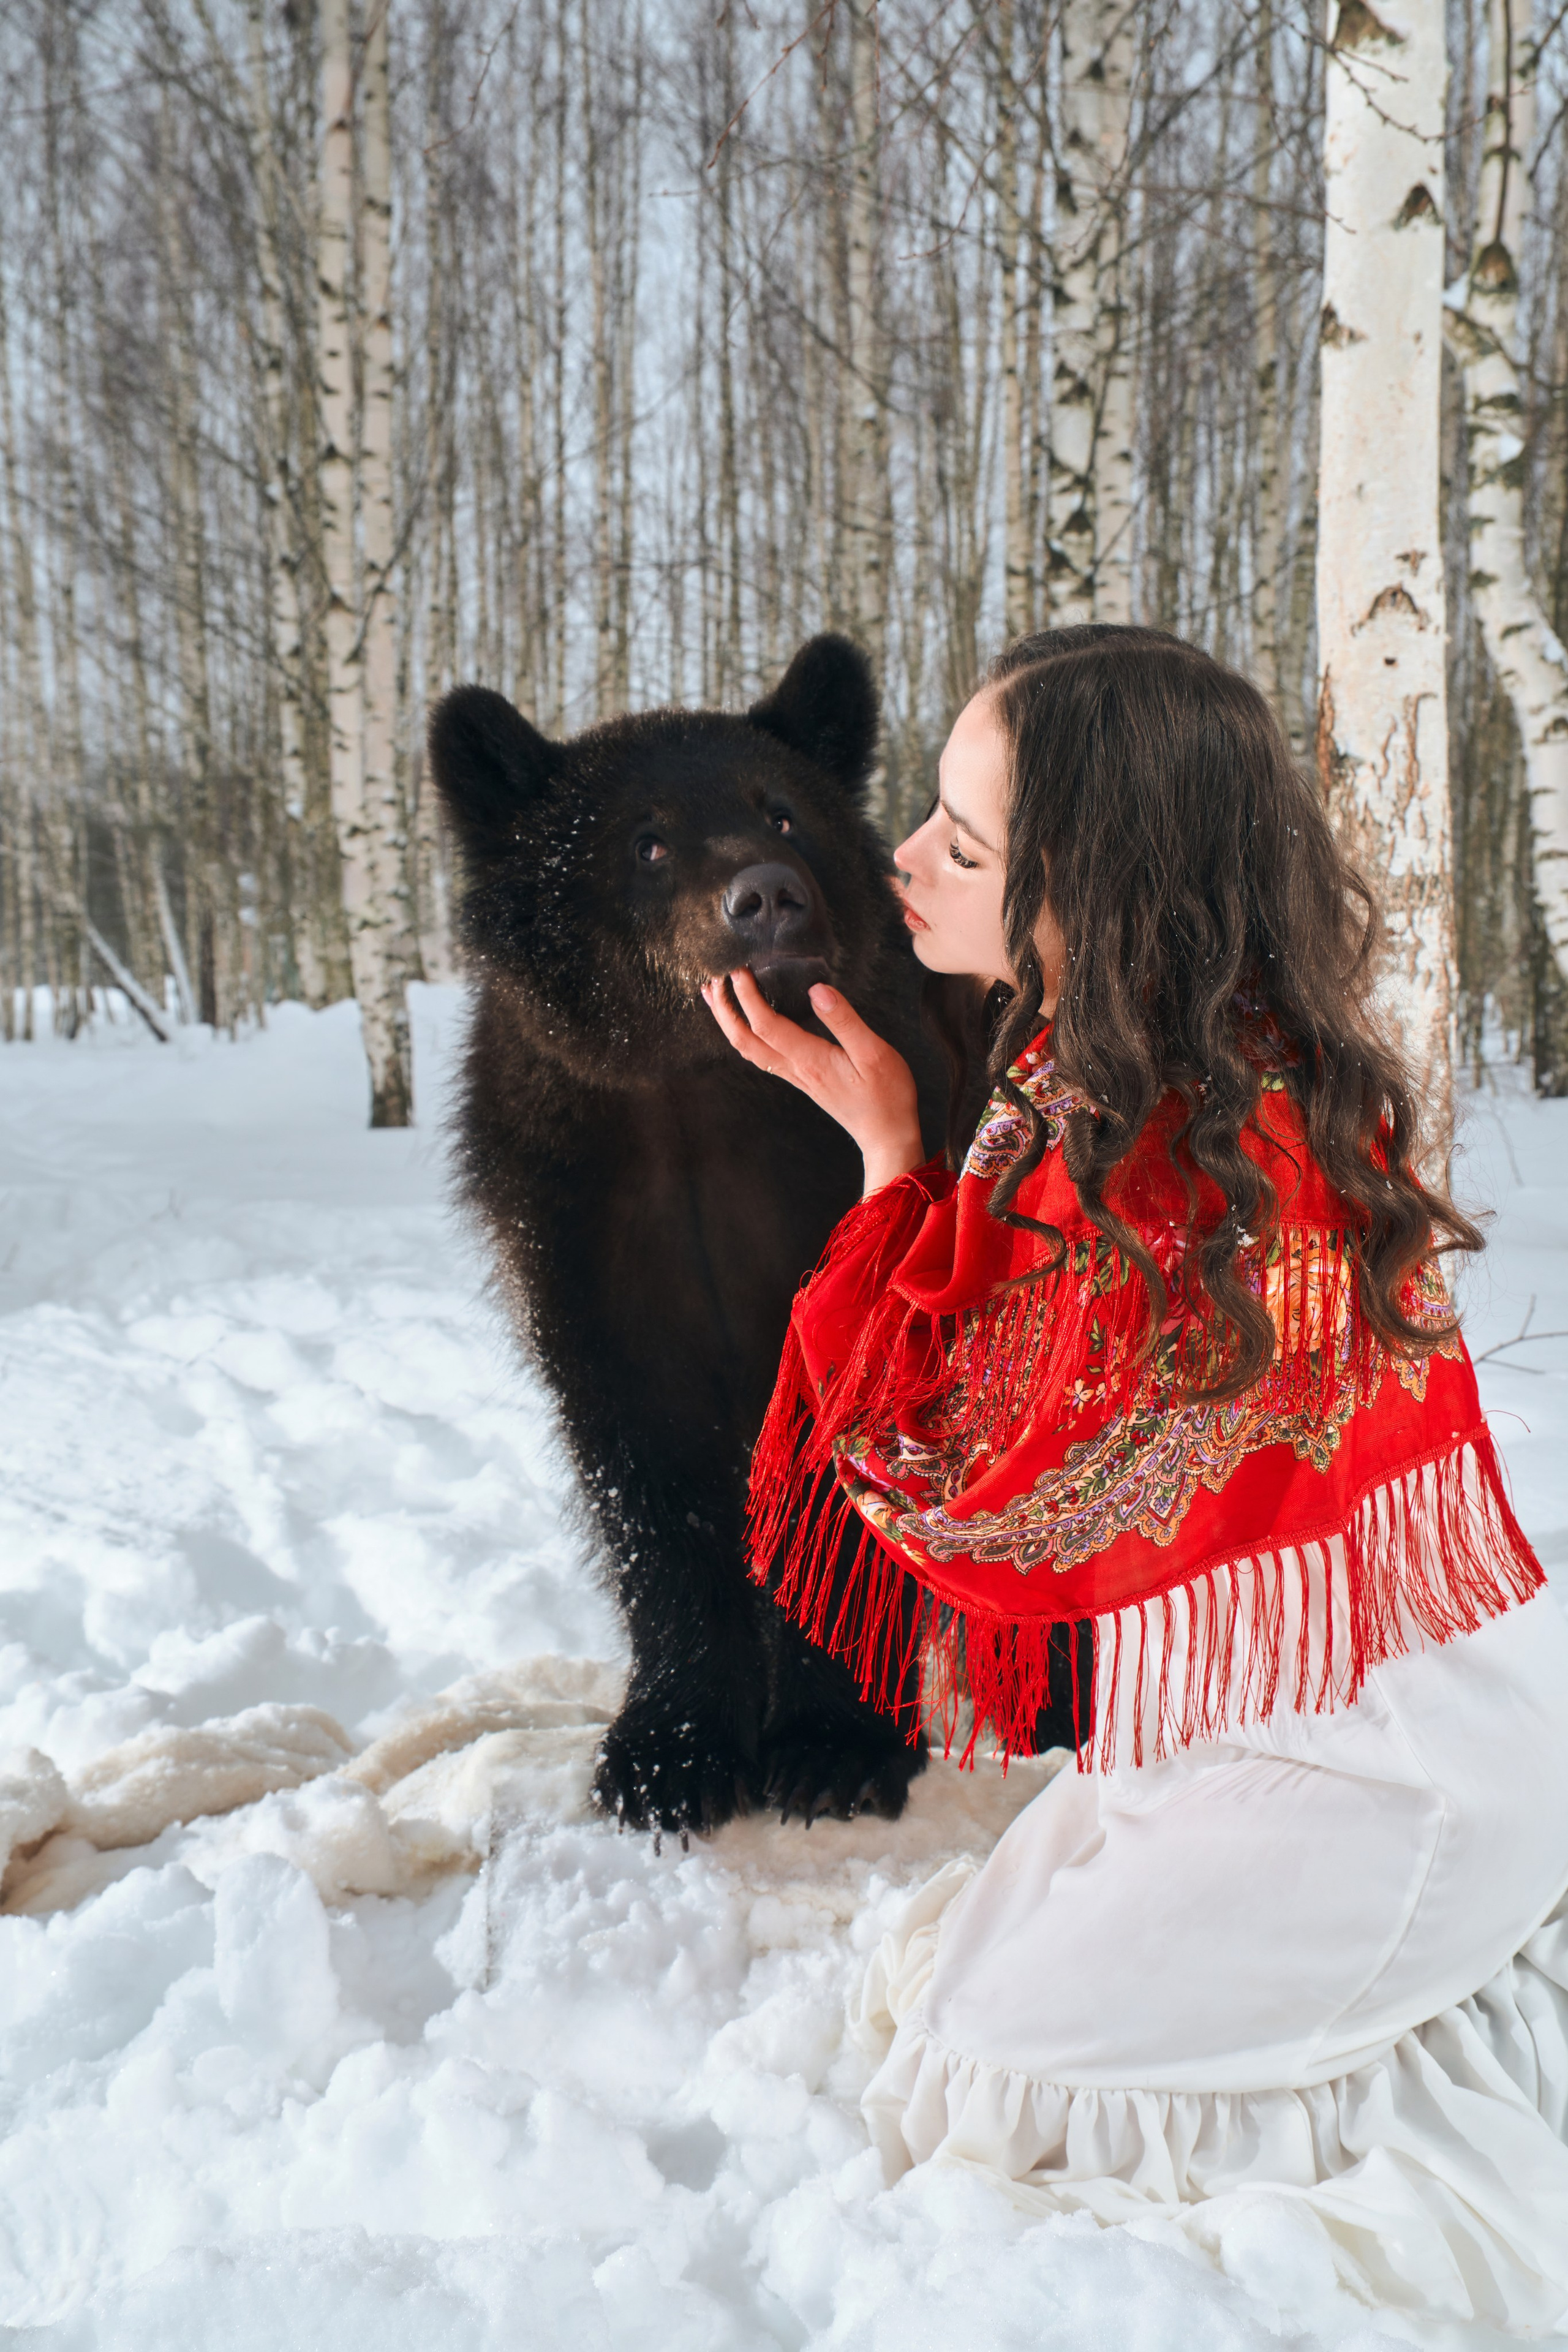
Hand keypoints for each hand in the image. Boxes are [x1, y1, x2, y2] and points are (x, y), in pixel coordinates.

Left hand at [701, 969, 925, 1195]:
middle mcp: (795, 1068)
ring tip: (716, 996)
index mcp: (810, 1059)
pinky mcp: (800, 1078)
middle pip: (743, 1039)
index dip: (748, 996)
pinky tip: (744, 1023)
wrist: (885, 1135)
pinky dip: (744, 1034)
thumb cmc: (886, 1095)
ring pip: (747, 1048)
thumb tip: (817, 989)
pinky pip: (760, 1054)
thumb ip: (844, 1021)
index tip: (739, 970)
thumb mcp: (874, 1053)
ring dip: (728, 1022)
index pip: (766, 1024)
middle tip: (712, 980)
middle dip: (724, 1009)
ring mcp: (795, 1075)